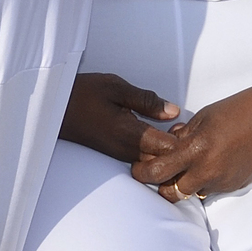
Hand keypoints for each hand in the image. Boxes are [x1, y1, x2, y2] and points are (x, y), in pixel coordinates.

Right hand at [59, 73, 181, 164]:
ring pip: (154, 163)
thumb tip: (173, 111)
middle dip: (181, 152)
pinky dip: (156, 152)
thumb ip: (146, 100)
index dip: (185, 142)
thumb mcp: (116, 87)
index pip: (168, 149)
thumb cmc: (83, 93)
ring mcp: (120, 154)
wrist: (54, 109)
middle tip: (193, 134)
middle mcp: (127, 150)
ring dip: (168, 153)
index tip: (196, 130)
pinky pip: (143, 159)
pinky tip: (161, 136)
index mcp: (130, 134)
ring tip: (179, 134)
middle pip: (164, 162)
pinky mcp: (116, 153)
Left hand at [131, 81, 251, 201]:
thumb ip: (187, 133)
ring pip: (191, 193)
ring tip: (182, 164)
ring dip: (181, 182)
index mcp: (198, 148)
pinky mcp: (237, 185)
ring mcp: (224, 181)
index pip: (159, 171)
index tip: (136, 166)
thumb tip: (170, 141)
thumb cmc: (246, 108)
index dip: (143, 171)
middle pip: (170, 191)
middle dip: (159, 183)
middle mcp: (209, 170)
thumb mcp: (208, 114)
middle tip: (154, 170)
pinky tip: (207, 162)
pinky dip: (202, 180)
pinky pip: (211, 189)